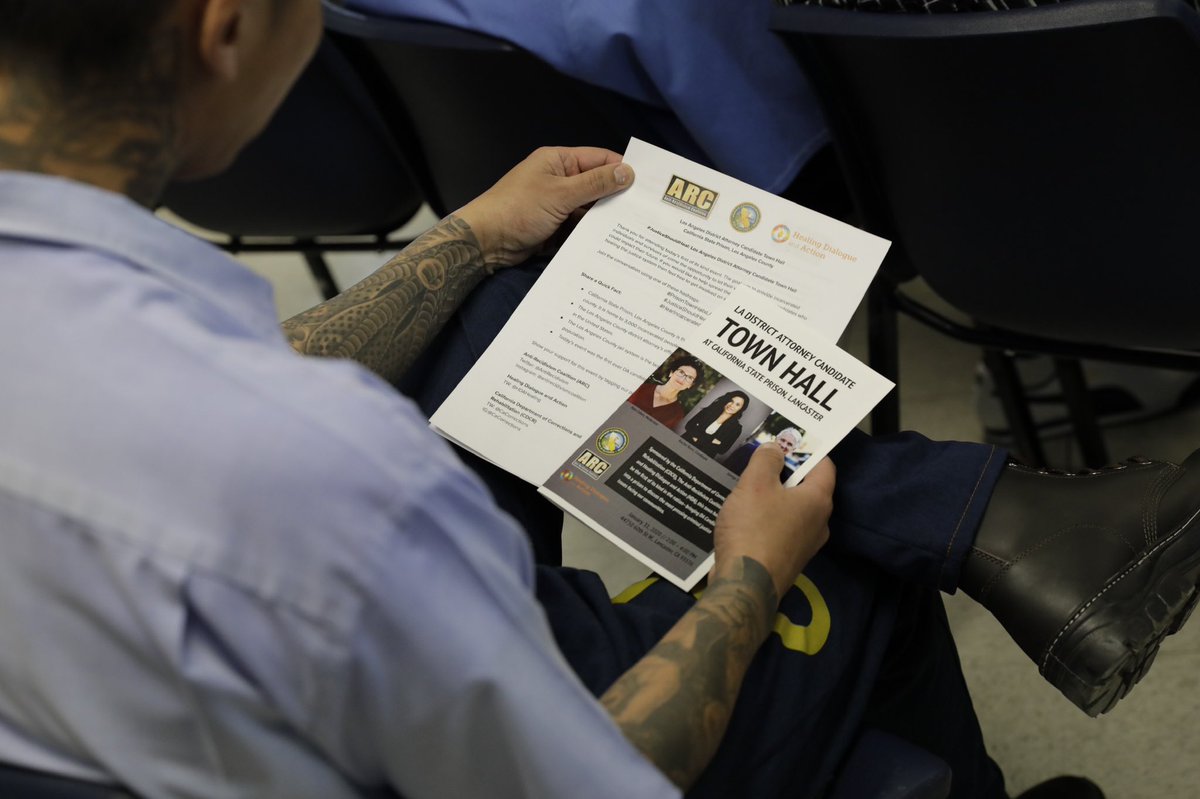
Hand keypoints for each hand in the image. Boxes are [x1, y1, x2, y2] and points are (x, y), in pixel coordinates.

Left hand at [455, 146, 633, 268]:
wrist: (486, 242)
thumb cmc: (518, 209)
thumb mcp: (560, 194)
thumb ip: (595, 184)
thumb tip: (628, 172)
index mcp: (559, 161)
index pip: (599, 159)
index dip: (623, 170)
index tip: (647, 186)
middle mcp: (560, 179)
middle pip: (597, 184)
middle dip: (618, 197)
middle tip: (646, 211)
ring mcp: (558, 204)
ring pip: (590, 208)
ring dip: (606, 218)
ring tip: (635, 229)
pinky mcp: (555, 226)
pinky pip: (580, 226)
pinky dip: (593, 232)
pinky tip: (612, 242)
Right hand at [712, 444, 834, 602]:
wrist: (745, 585)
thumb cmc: (754, 528)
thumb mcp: (755, 484)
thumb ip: (766, 460)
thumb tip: (775, 449)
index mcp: (818, 500)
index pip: (825, 466)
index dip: (808, 449)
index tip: (788, 440)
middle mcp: (819, 523)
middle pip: (808, 489)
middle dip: (787, 474)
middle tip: (764, 461)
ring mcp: (805, 546)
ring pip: (793, 511)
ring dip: (775, 498)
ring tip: (749, 488)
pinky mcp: (788, 561)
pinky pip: (782, 531)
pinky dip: (768, 520)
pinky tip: (745, 517)